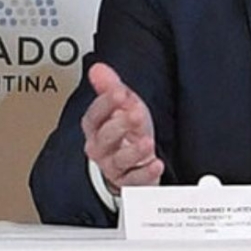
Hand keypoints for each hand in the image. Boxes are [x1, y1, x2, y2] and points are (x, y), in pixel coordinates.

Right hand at [81, 62, 163, 193]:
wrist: (132, 162)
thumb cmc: (125, 131)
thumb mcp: (122, 105)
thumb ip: (110, 86)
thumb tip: (98, 68)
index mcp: (96, 127)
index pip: (95, 115)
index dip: (105, 103)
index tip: (119, 93)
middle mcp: (101, 148)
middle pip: (104, 138)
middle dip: (119, 125)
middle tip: (135, 114)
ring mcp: (113, 166)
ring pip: (119, 161)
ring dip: (133, 151)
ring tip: (147, 142)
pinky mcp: (128, 182)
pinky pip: (135, 181)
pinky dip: (146, 173)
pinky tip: (156, 164)